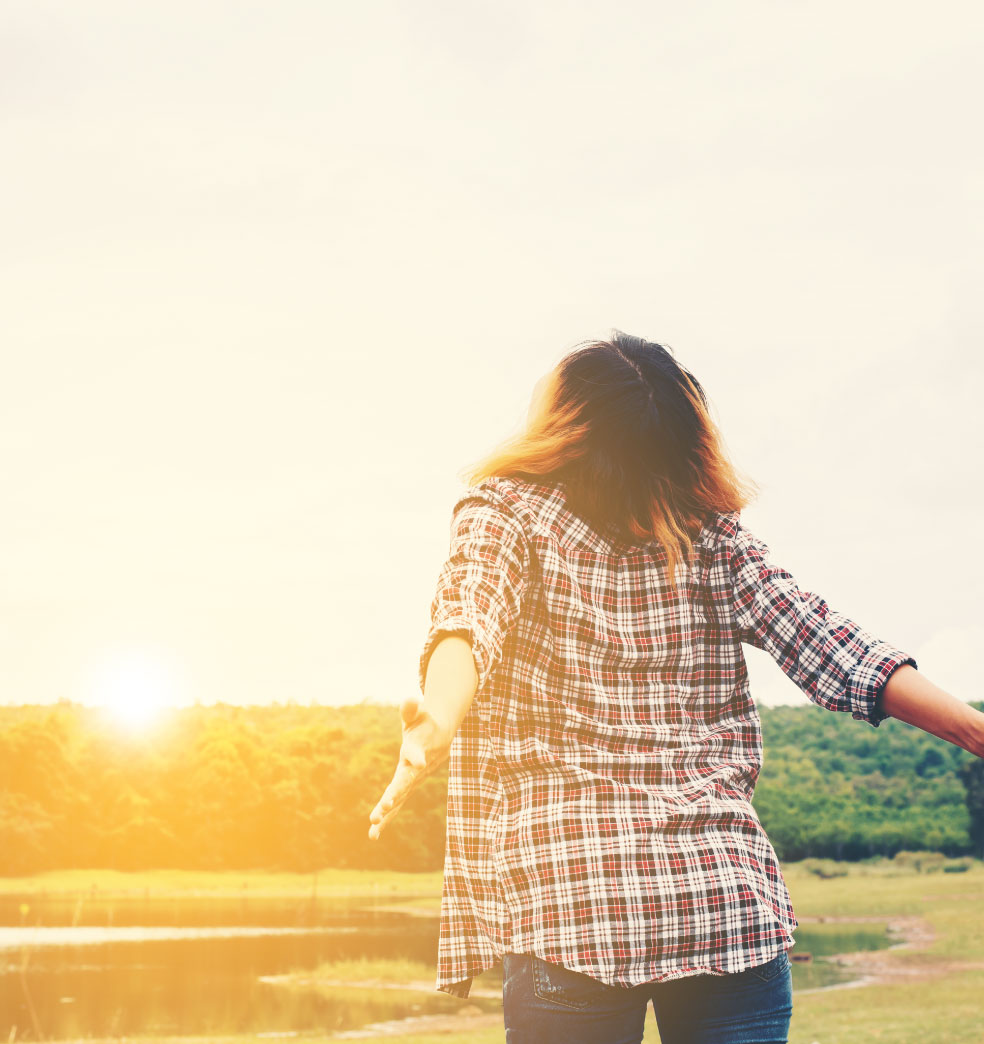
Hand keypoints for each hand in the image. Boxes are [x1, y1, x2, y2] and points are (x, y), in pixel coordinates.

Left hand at [368, 697, 452, 840]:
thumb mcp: (417, 713)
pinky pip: (396, 804)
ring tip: (373, 825)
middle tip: (384, 806)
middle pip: (405, 782)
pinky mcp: (407, 788)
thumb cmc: (425, 722)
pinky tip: (373, 835)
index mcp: (418, 748)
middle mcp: (416, 768)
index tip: (418, 761)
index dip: (417, 757)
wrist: (440, 737)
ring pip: (399, 798)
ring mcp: (412, 780)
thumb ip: (411, 709)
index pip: (416, 753)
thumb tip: (409, 701)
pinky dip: (386, 818)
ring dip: (388, 812)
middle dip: (395, 794)